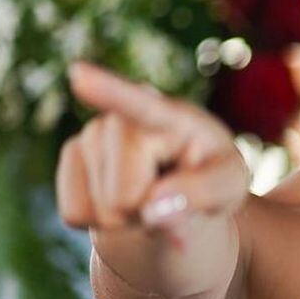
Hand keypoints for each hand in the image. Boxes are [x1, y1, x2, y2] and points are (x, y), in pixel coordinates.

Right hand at [57, 61, 248, 245]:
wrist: (178, 191)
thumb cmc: (210, 179)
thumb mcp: (228, 187)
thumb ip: (203, 194)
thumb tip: (152, 209)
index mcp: (172, 117)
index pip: (140, 106)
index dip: (109, 92)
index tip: (78, 75)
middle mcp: (123, 118)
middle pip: (123, 196)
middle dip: (145, 214)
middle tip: (166, 199)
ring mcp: (91, 134)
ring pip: (101, 210)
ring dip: (127, 220)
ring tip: (147, 196)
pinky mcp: (70, 157)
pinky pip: (74, 214)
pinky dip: (100, 224)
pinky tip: (118, 201)